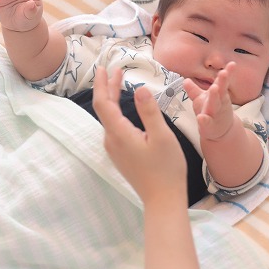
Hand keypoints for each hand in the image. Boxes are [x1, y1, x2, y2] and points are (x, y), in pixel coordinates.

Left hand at [92, 67, 187, 204]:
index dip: (102, 84)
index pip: (103, 103)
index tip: (104, 68)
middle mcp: (112, 141)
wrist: (162, 199)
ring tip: (120, 84)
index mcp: (119, 134)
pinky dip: (118, 113)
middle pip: (105, 109)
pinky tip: (125, 110)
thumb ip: (149, 111)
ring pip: (109, 119)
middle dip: (108, 88)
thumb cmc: (166, 168)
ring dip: (113, 100)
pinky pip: (115, 128)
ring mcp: (115, 150)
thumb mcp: (162, 136)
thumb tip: (140, 88)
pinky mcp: (121, 156)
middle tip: (115, 71)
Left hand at [183, 62, 235, 140]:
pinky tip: (201, 117)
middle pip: (220, 91)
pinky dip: (204, 120)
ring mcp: (215, 114)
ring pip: (215, 105)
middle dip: (222, 82)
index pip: (222, 82)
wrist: (219, 131)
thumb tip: (185, 80)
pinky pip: (207, 123)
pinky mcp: (210, 126)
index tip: (232, 63)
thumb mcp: (202, 99)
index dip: (227, 73)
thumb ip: (194, 90)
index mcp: (217, 95)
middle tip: (223, 72)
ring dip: (214, 97)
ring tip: (214, 88)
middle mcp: (218, 103)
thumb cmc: (211, 111)